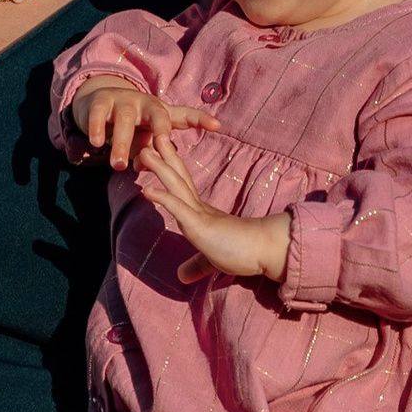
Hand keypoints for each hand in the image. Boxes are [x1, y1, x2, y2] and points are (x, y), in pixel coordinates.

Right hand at [69, 78, 216, 170]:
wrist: (96, 103)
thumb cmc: (128, 126)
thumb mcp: (141, 139)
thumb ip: (147, 153)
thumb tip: (144, 167)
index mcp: (160, 112)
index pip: (184, 115)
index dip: (200, 119)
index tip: (217, 126)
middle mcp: (145, 103)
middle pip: (157, 114)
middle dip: (160, 127)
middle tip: (162, 143)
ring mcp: (123, 100)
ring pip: (125, 120)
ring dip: (121, 143)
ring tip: (118, 166)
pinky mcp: (100, 102)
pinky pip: (99, 115)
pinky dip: (97, 129)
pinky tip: (96, 143)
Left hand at [135, 126, 289, 283]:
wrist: (266, 251)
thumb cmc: (244, 253)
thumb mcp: (213, 260)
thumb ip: (196, 265)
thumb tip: (182, 276)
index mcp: (202, 214)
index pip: (183, 187)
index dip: (170, 169)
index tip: (159, 153)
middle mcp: (199, 208)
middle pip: (179, 177)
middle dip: (164, 156)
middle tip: (152, 134)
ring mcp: (200, 214)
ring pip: (177, 185)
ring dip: (160, 167)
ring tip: (145, 151)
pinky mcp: (200, 225)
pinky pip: (178, 208)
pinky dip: (162, 197)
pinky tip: (146, 189)